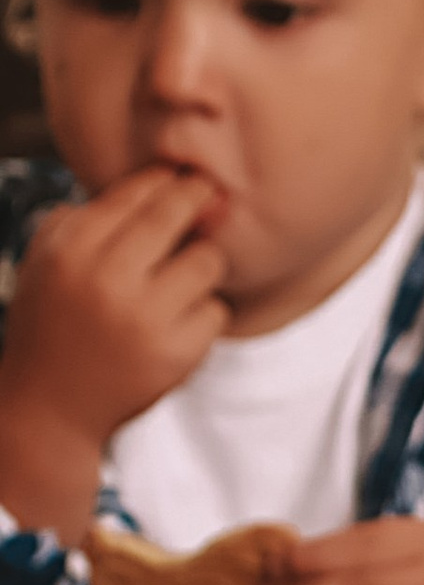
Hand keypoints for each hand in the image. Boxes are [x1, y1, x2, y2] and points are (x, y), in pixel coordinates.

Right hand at [0, 170, 225, 534]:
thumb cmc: (53, 325)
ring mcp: (144, 317)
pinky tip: (180, 322)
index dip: (166, 180)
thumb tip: (150, 183)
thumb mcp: (46, 262)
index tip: (181, 177)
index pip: (134, 192)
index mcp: (71, 250)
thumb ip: (83, 218)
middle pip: (176, 213)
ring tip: (183, 278)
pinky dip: (204, 313)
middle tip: (208, 195)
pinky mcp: (176, 353)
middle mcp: (107, 278)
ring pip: (207, 261)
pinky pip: (217, 309)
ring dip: (202, 265)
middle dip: (198, 198)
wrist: (49, 407)